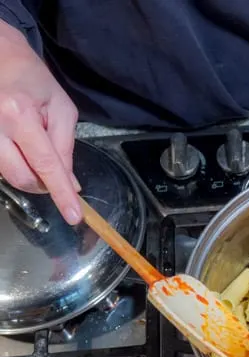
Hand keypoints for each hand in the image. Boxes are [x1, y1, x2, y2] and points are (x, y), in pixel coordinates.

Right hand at [0, 20, 80, 223]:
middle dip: (44, 184)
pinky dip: (14, 166)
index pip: (46, 164)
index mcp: (20, 114)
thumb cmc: (34, 81)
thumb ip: (65, 146)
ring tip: (34, 151)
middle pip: (22, 177)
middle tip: (55, 172)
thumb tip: (70, 183)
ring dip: (28, 175)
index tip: (74, 216)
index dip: (61, 193)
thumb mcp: (61, 109)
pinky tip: (19, 148)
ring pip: (7, 176)